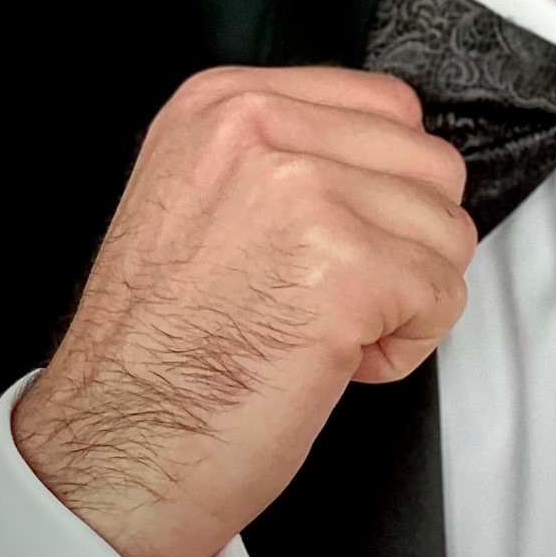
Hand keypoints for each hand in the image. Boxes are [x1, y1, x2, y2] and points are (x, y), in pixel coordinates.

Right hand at [12, 65, 474, 556]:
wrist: (109, 453)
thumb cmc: (155, 353)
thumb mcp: (198, 195)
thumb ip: (285, 152)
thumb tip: (383, 157)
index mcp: (225, 102)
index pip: (385, 105)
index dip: (383, 186)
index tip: (339, 239)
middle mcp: (261, 129)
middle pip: (428, 162)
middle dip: (405, 241)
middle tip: (334, 296)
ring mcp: (304, 192)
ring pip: (446, 227)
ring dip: (408, 295)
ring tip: (328, 330)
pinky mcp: (345, 267)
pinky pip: (444, 294)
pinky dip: (407, 346)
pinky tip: (338, 362)